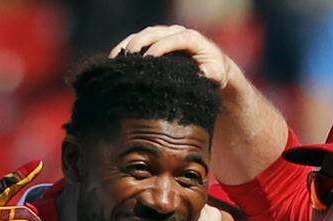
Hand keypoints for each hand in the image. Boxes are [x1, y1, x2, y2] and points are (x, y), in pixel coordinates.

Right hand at [110, 26, 233, 88]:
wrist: (211, 65)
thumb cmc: (214, 72)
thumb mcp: (216, 75)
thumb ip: (210, 75)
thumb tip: (199, 76)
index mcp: (191, 38)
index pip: (173, 39)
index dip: (160, 48)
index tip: (148, 60)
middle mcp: (177, 32)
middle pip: (154, 33)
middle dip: (140, 44)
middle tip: (128, 59)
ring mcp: (165, 34)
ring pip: (144, 34)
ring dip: (129, 44)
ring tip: (117, 59)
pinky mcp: (157, 39)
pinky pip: (139, 39)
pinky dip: (126, 46)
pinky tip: (115, 58)